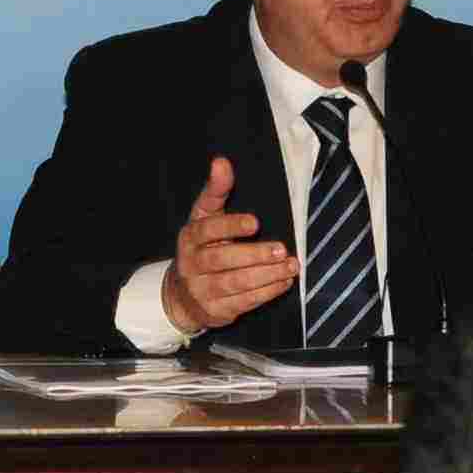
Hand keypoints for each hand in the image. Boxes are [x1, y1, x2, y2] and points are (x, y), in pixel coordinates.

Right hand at [159, 157, 294, 335]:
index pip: (208, 230)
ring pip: (235, 283)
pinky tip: (284, 282)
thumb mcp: (204, 217)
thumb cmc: (202, 248)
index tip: (256, 222)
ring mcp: (202, 290)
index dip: (231, 226)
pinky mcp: (215, 311)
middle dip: (254, 255)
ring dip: (266, 276)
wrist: (182, 295)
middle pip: (222, 260)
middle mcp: (192, 264)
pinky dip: (266, 293)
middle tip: (281, 249)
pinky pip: (243, 302)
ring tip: (290, 266)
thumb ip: (216, 191)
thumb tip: (221, 161)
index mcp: (190, 237)